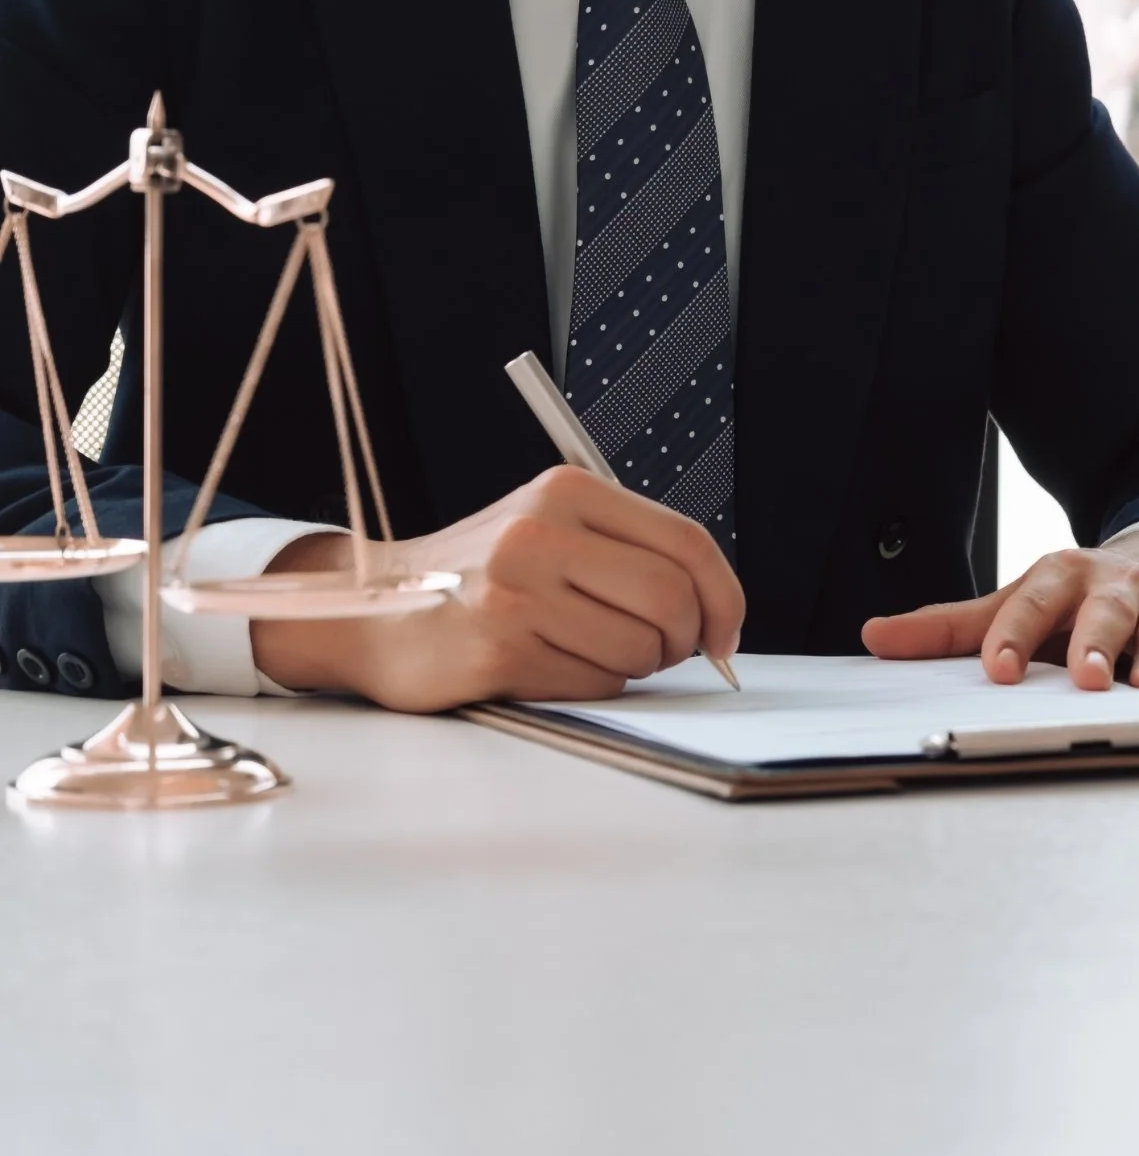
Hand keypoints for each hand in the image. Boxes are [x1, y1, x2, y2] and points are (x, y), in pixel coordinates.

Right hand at [252, 467, 743, 712]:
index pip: (686, 541)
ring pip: (639, 650)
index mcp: (567, 491)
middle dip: (683, 639)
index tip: (726, 633)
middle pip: (671, 598)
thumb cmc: (482, 577)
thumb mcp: (553, 530)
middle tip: (662, 649)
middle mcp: (540, 531)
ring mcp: (516, 591)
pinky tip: (551, 664)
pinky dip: (591, 684)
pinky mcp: (498, 648)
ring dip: (634, 665)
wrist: (376, 611)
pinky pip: (594, 683)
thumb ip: (629, 551)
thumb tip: (716, 609)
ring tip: (589, 649)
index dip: (724, 596)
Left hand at [861, 528, 1138, 701]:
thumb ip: (949, 628)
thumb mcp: (1014, 603)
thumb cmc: (1075, 597)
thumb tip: (874, 638)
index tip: (995, 670)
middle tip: (1083, 675)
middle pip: (1102, 612)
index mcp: (1059, 577)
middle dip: (1093, 642)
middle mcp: (1113, 588)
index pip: (1030, 603)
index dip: (1012, 635)